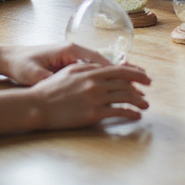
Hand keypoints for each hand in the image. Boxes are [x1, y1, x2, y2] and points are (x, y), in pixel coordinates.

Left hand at [0, 42, 135, 85]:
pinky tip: (120, 83)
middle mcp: (74, 51)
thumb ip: (50, 80)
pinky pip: (95, 69)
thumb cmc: (22, 64)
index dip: (115, 69)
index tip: (131, 77)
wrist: (10, 57)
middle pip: (105, 61)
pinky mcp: (71, 64)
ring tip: (139, 80)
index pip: (97, 59)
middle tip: (144, 78)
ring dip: (119, 73)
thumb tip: (61, 87)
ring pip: (102, 66)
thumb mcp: (34, 74)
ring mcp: (74, 57)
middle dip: (125, 70)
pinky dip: (108, 75)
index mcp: (68, 50)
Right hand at [30, 60, 151, 128]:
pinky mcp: (93, 114)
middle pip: (125, 83)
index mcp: (90, 71)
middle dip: (140, 88)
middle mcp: (96, 83)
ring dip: (139, 101)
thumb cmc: (50, 89)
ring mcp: (95, 98)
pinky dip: (131, 113)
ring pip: (125, 97)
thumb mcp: (69, 71)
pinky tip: (136, 116)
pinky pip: (118, 112)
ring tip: (145, 106)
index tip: (145, 78)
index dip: (136, 73)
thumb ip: (87, 68)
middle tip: (147, 93)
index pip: (120, 70)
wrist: (37, 105)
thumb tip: (102, 68)